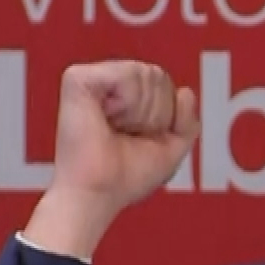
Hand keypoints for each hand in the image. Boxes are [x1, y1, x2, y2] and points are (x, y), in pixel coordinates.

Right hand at [26, 60, 200, 256]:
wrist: (100, 191)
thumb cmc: (126, 178)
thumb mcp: (170, 151)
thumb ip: (186, 123)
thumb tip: (185, 92)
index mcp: (124, 99)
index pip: (165, 85)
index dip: (165, 116)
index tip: (140, 139)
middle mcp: (107, 86)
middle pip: (158, 76)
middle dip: (155, 114)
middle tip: (126, 136)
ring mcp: (92, 79)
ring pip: (146, 73)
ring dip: (140, 113)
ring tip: (115, 129)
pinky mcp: (78, 78)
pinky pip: (127, 74)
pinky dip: (127, 102)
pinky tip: (107, 118)